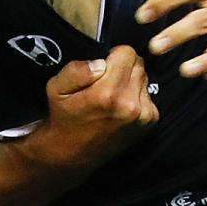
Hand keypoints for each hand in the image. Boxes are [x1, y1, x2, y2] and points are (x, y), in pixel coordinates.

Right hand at [26, 45, 157, 166]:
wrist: (73, 153)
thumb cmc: (64, 117)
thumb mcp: (56, 88)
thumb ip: (76, 70)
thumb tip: (101, 62)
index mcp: (108, 93)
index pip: (127, 52)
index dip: (113, 55)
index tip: (102, 67)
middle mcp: (130, 104)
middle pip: (139, 64)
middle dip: (123, 67)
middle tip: (105, 81)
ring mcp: (143, 115)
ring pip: (144, 78)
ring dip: (130, 81)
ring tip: (111, 95)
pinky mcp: (150, 122)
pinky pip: (148, 93)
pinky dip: (136, 95)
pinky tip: (120, 106)